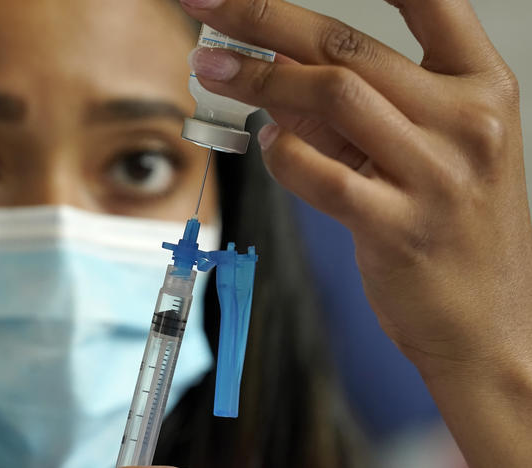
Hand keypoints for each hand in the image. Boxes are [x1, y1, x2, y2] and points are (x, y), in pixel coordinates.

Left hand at [180, 0, 531, 465]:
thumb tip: (277, 67)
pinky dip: (282, 154)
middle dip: (263, 16)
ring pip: (331, 97)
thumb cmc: (452, 230)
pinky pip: (319, 174)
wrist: (487, 323)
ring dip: (257, 79)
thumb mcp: (422, 153)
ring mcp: (438, 176)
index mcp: (482, 87)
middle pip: (347, 45)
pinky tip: (266, 145)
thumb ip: (356, 109)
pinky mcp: (399, 228)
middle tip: (207, 5)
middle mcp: (468, 121)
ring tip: (210, 69)